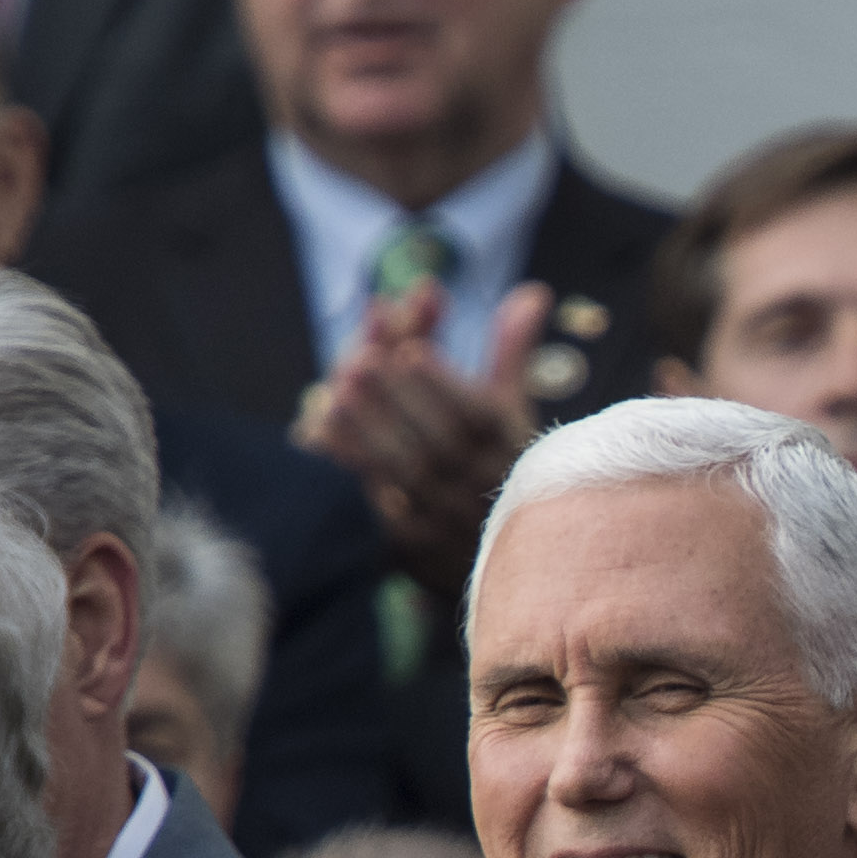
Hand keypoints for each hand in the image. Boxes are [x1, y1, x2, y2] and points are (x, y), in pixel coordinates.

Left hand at [300, 280, 559, 592]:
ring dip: (369, 433)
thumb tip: (534, 292)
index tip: (410, 351)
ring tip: (334, 395)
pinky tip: (322, 440)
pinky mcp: (416, 552)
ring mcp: (450, 522)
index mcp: (512, 449)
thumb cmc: (501, 466)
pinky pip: (380, 512)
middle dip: (397, 401)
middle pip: (440, 443)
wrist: (511, 565)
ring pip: (409, 477)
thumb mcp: (512, 412)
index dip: (445, 386)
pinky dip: (351, 474)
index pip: (480, 418)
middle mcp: (485, 487)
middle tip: (357, 364)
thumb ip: (513, 353)